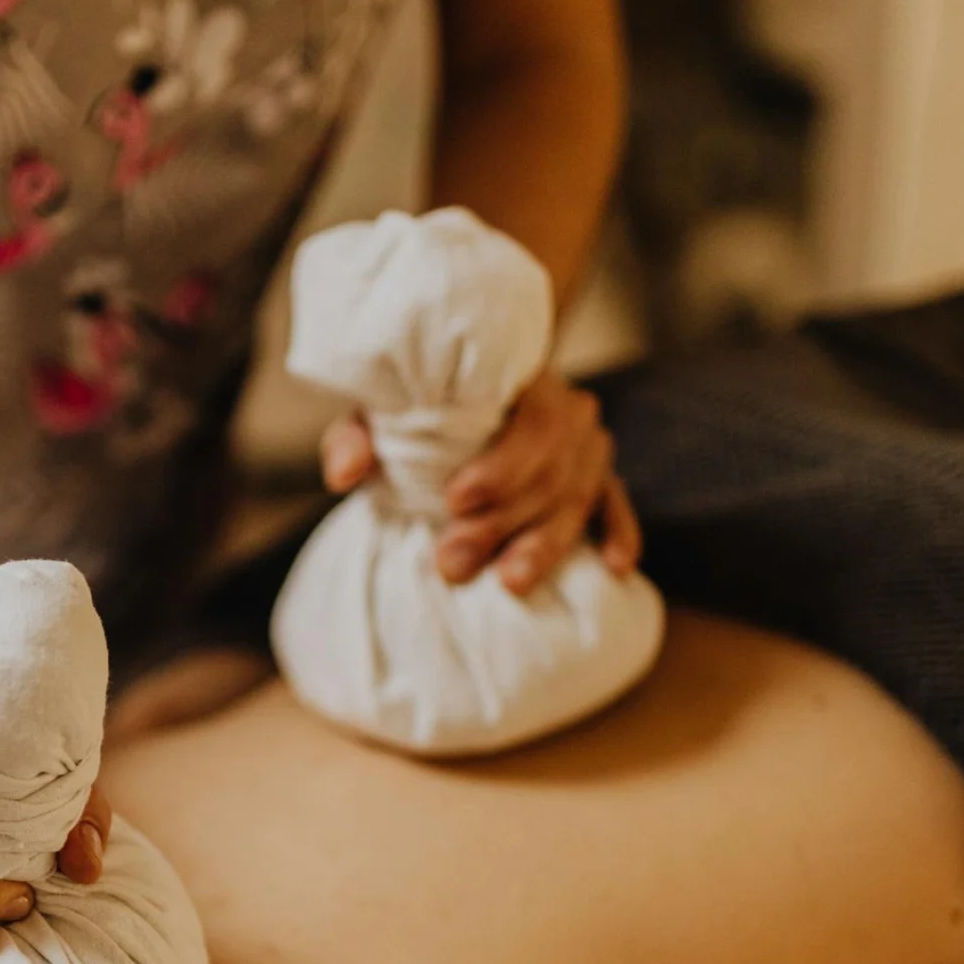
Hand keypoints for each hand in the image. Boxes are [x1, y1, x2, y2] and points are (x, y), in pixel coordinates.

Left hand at [320, 366, 640, 592]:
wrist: (471, 388)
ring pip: (578, 498)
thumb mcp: (382, 411)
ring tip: (510, 583)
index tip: (453, 501)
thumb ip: (358, 435)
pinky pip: (617, 504)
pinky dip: (620, 531)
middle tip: (453, 564)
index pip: (531, 423)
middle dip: (502, 523)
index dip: (500, 467)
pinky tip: (614, 567)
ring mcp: (589, 446)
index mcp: (521, 380)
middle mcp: (567, 410)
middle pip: (551, 472)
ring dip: (545, 544)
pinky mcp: (599, 478)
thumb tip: (343, 474)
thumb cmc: (423, 407)